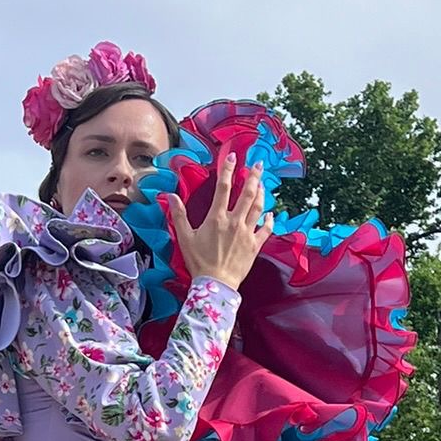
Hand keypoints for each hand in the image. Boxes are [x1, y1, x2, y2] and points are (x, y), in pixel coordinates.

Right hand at [169, 152, 271, 292]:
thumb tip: (170, 196)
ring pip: (258, 207)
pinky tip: (270, 214)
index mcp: (217, 218)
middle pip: (247, 193)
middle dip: (254, 176)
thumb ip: (179, 215)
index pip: (223, 187)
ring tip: (263, 183)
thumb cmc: (198, 262)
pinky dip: (269, 220)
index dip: (228, 169)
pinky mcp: (255, 245)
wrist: (216, 284)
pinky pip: (266, 229)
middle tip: (259, 163)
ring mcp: (247, 233)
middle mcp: (234, 222)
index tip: (232, 157)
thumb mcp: (184, 238)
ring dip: (262, 193)